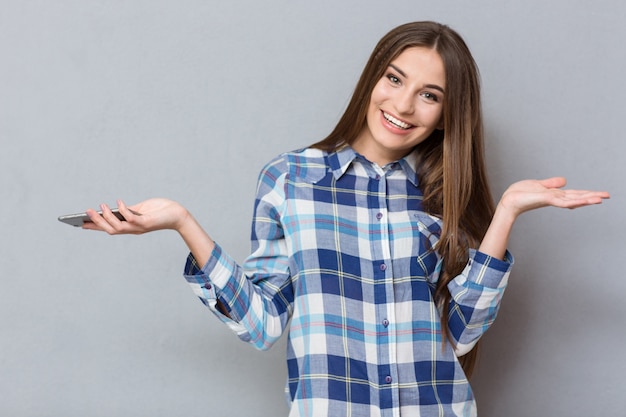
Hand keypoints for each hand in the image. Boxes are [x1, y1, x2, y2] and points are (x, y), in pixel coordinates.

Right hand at [83, 198, 189, 234]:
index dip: (95, 227)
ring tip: (100, 206)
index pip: (109, 228)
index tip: (80, 223)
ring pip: (117, 227)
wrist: (178, 214)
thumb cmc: (160, 210)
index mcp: (130, 227)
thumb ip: (129, 210)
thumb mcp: (141, 210)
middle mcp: (133, 230)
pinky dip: (123, 210)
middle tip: (86, 212)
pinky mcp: (146, 223)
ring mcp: (139, 227)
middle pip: (110, 230)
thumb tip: (114, 208)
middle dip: (96, 222)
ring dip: (107, 217)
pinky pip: (131, 218)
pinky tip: (119, 202)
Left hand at [479, 177, 609, 259]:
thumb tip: (565, 181)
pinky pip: (562, 201)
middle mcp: (555, 198)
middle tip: (608, 195)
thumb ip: (551, 184)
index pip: (574, 194)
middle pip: (577, 197)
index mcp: (554, 194)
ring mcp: (551, 200)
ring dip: (587, 199)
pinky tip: (582, 201)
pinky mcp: (546, 200)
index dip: (586, 193)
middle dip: (592, 196)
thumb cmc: (519, 194)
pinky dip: (573, 201)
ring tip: (601, 199)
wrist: (508, 201)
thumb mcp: (538, 185)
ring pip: (573, 200)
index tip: (600, 194)